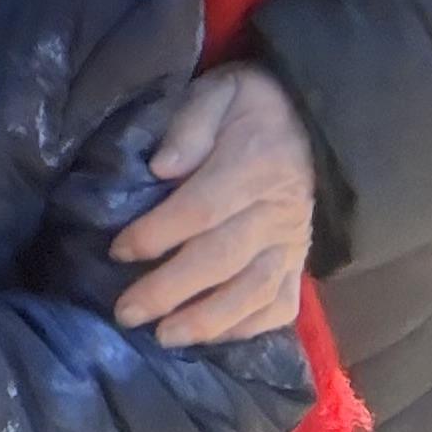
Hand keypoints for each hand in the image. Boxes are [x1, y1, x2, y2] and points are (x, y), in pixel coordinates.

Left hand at [114, 65, 318, 346]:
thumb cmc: (251, 105)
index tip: (119, 250)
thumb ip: (191, 125)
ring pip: (254, 291)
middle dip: (171, 290)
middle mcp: (278, 211)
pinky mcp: (300, 261)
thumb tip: (161, 166)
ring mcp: (293, 242)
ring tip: (164, 337)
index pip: (202, 208)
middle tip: (126, 313)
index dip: (159, 233)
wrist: (312, 118)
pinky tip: (216, 339)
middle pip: (222, 258)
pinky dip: (251, 326)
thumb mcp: (220, 92)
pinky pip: (283, 303)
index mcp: (255, 165)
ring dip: (209, 320)